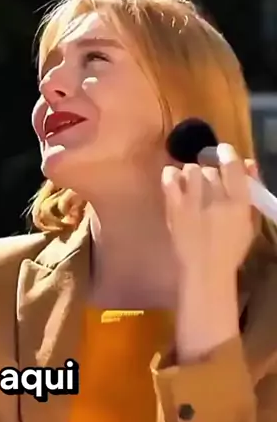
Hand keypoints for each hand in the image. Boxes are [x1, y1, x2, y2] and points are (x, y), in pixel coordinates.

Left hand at [162, 144, 255, 282]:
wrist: (205, 270)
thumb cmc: (231, 249)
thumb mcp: (249, 222)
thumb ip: (250, 193)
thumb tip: (249, 164)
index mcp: (239, 203)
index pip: (233, 167)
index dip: (228, 154)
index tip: (224, 150)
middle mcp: (216, 199)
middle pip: (210, 170)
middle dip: (210, 173)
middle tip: (209, 185)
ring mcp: (192, 202)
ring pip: (191, 170)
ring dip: (193, 174)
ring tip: (194, 185)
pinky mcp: (174, 208)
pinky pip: (170, 180)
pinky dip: (172, 175)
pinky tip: (175, 179)